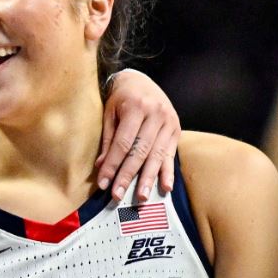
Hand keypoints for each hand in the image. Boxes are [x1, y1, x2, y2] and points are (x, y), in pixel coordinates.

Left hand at [96, 69, 180, 201]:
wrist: (140, 80)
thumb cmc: (120, 98)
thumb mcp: (109, 113)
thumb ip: (108, 139)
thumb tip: (101, 167)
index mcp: (136, 107)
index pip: (123, 144)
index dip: (112, 165)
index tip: (103, 183)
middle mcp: (156, 114)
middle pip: (140, 151)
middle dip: (128, 176)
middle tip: (117, 195)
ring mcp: (169, 122)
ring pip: (157, 155)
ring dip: (148, 178)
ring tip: (140, 197)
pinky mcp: (176, 129)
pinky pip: (171, 154)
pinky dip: (168, 172)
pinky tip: (165, 187)